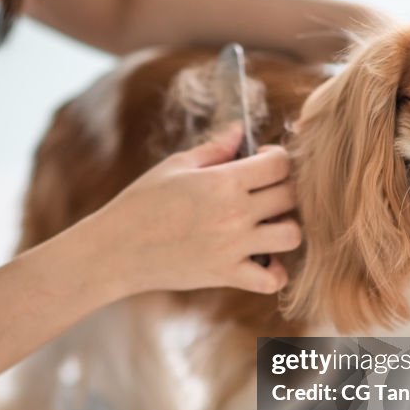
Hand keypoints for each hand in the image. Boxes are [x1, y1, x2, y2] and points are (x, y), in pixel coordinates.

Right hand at [92, 126, 301, 294]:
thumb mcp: (175, 167)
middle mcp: (234, 214)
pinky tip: (260, 259)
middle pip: (291, 196)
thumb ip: (214, 148)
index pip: (279, 164)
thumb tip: (240, 130)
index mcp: (223, 181)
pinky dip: (274, 272)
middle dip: (283, 189)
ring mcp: (233, 247)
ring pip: (292, 235)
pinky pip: (271, 279)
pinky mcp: (226, 275)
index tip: (261, 162)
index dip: (276, 158)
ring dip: (285, 228)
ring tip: (266, 225)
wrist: (117, 249)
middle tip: (264, 192)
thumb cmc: (141, 203)